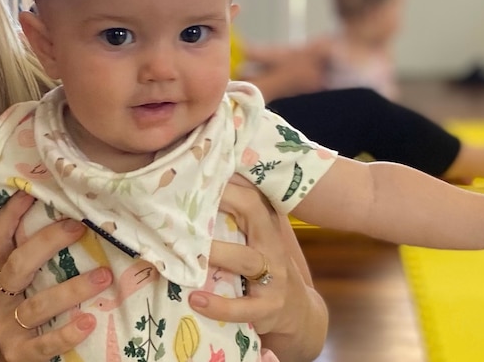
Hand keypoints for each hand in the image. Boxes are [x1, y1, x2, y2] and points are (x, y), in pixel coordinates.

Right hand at [0, 192, 113, 361]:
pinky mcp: (20, 355)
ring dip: (72, 290)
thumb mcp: (26, 287)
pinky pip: (45, 344)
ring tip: (104, 276)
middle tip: (80, 228)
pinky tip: (90, 322)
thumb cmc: (29, 316)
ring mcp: (7, 329)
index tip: (28, 191)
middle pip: (18, 266)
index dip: (10, 215)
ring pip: (37, 305)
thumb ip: (39, 262)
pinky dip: (68, 333)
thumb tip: (76, 219)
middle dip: (47, 243)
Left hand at [187, 176, 326, 361]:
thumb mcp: (255, 241)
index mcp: (265, 224)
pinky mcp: (269, 308)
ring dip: (215, 253)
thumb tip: (196, 186)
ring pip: (245, 259)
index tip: (196, 171)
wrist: (297, 313)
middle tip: (186, 200)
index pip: (249, 192)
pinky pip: (244, 307)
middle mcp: (272, 244)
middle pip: (253, 211)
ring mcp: (274, 276)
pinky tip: (195, 299)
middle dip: (223, 200)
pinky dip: (219, 305)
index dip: (225, 180)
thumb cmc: (265, 269)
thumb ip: (233, 219)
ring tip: (186, 253)